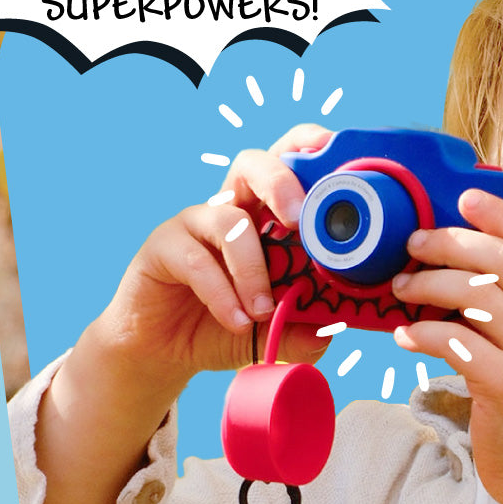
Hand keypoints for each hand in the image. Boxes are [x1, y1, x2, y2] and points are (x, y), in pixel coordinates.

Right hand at [95, 123, 333, 391]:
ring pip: (229, 221)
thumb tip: (332, 328)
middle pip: (254, 165)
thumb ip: (303, 328)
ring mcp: (195, 224)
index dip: (309, 151)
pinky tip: (236, 321)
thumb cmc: (225, 327)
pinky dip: (222, 294)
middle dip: (281, 181)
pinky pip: (196, 261)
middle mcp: (232, 210)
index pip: (289, 168)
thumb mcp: (274, 333)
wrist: (164, 351)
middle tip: (299, 217)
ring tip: (263, 311)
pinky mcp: (163, 246)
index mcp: (265, 218)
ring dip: (252, 270)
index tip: (339, 154)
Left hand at [391, 187, 502, 498]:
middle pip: (500, 260)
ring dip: (427, 285)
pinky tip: (404, 336)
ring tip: (400, 289)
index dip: (500, 215)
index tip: (465, 198)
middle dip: (450, 243)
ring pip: (474, 295)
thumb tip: (456, 261)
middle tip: (413, 245)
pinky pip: (454, 341)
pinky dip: (422, 333)